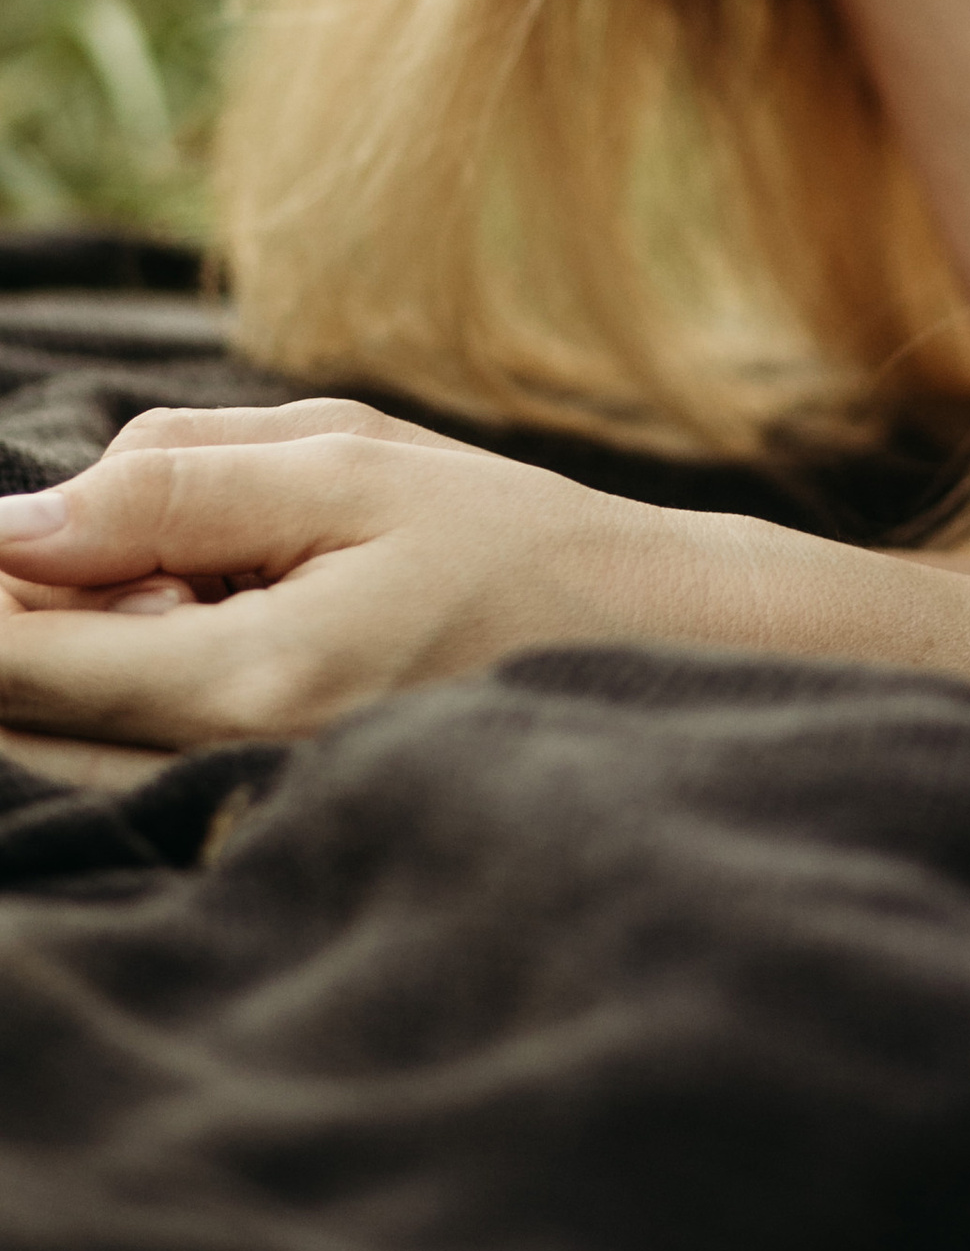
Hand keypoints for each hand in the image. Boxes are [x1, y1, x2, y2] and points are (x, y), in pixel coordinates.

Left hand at [0, 399, 760, 749]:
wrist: (626, 637)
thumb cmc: (501, 537)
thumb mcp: (350, 463)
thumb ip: (177, 485)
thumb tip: (17, 522)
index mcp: (248, 677)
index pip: (20, 660)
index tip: (1, 530)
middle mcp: (222, 759)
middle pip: (22, 711)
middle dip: (24, 611)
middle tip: (128, 536)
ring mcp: (233, 787)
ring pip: (63, 728)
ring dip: (73, 641)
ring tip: (197, 566)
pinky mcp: (246, 785)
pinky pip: (123, 736)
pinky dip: (122, 665)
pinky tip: (207, 605)